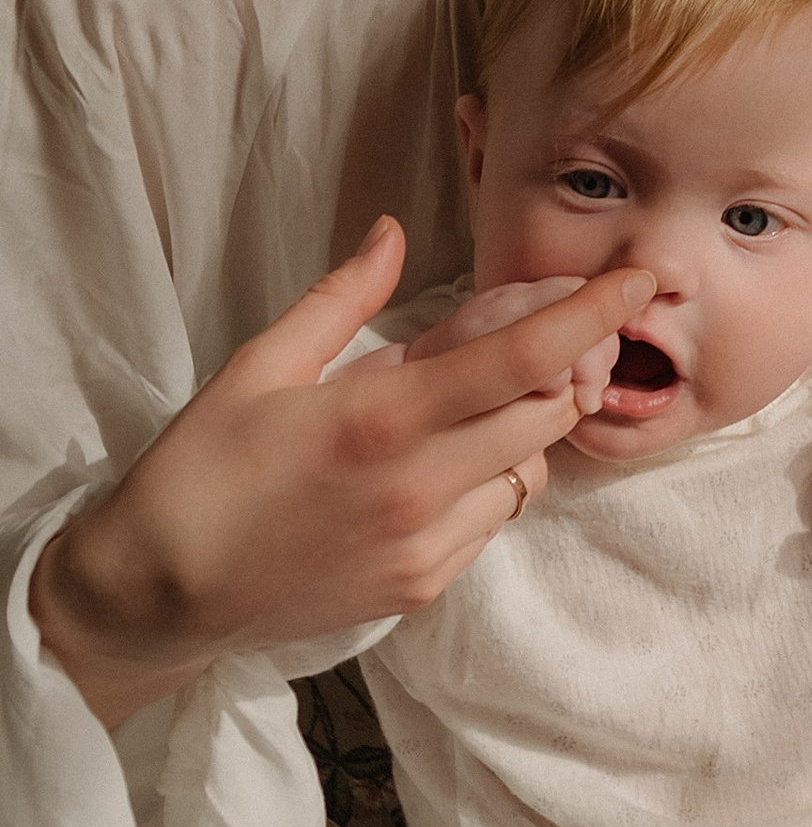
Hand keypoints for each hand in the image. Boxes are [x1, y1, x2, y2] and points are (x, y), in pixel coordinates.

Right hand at [30, 219, 657, 726]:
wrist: (156, 594)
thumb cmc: (199, 472)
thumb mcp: (258, 366)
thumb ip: (343, 299)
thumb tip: (392, 233)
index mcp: (380, 420)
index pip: (522, 358)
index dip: (593, 314)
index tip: (640, 281)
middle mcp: (418, 488)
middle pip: (549, 414)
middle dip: (561, 370)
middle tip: (532, 341)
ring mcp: (426, 546)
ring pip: (530, 471)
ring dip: (521, 431)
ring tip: (463, 409)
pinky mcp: (421, 587)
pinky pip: (492, 521)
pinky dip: (485, 484)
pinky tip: (430, 469)